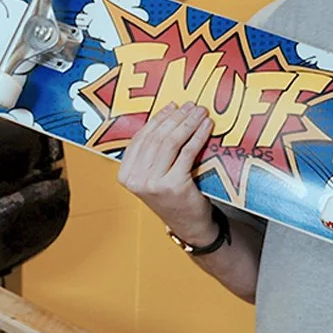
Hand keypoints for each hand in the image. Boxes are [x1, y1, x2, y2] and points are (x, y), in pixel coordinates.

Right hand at [118, 102, 216, 244]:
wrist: (188, 225)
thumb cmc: (173, 197)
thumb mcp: (154, 176)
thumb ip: (152, 153)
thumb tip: (167, 116)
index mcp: (126, 174)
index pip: (140, 138)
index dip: (158, 119)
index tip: (173, 106)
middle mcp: (135, 179)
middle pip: (156, 138)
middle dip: (176, 117)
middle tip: (191, 106)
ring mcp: (153, 183)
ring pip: (171, 142)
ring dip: (187, 123)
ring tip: (199, 112)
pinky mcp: (173, 185)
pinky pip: (187, 152)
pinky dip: (198, 136)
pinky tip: (206, 127)